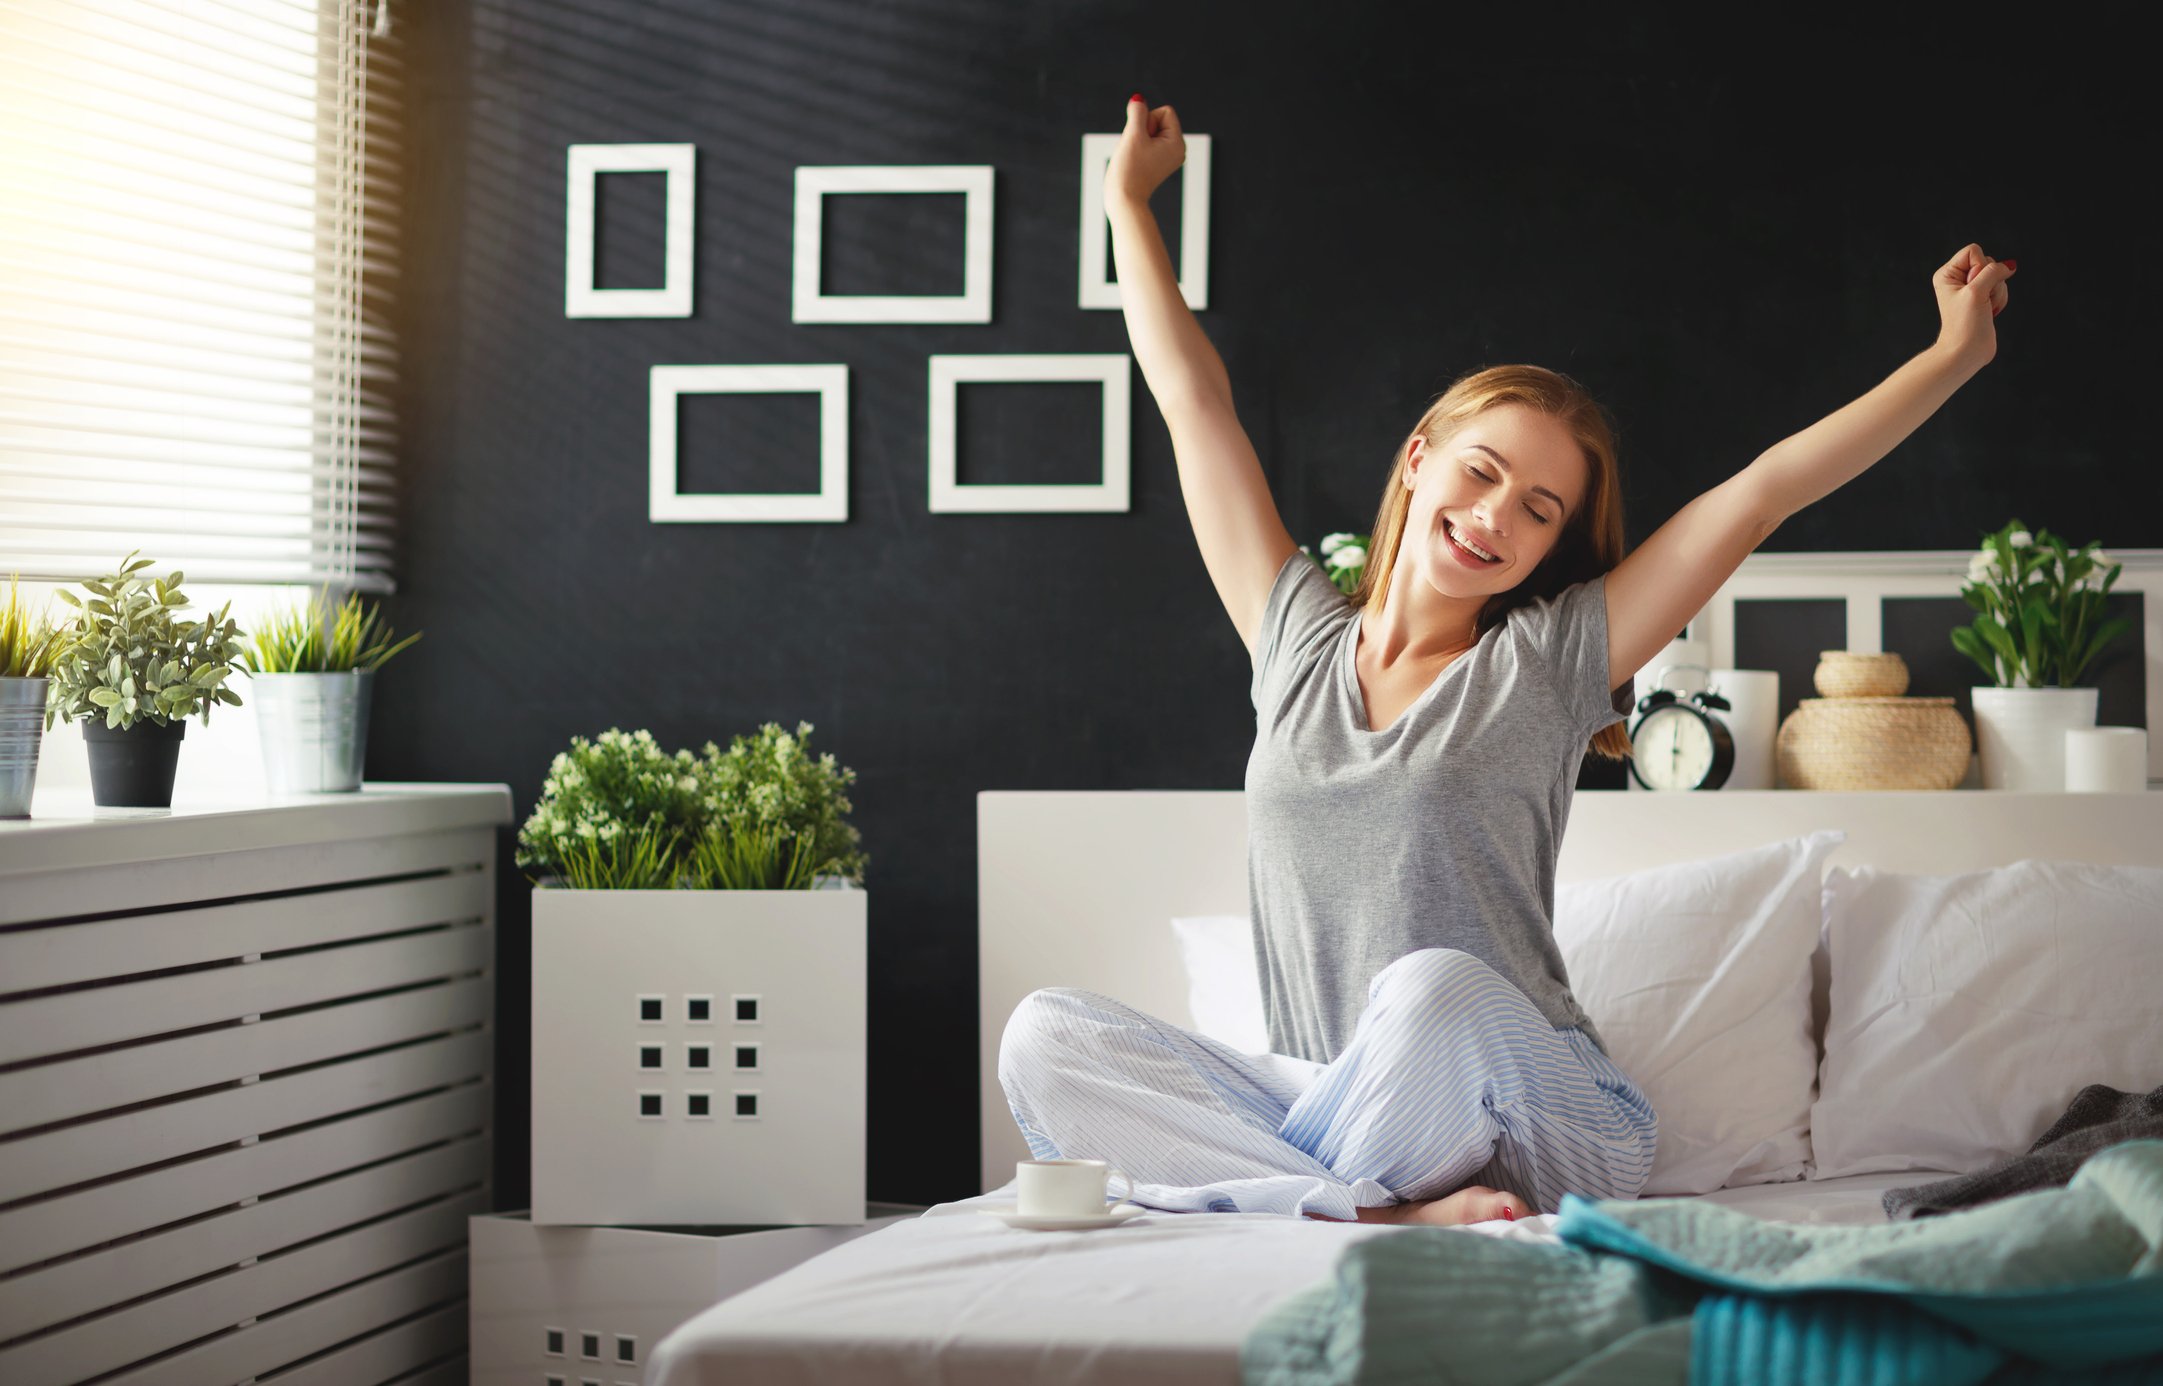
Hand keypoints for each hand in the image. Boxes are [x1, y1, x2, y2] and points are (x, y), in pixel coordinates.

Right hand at [1105, 93, 1185, 206]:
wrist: (1124, 200)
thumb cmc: (1129, 169)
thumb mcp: (1132, 134)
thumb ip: (1137, 111)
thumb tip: (1138, 99)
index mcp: (1178, 143)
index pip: (1164, 111)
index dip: (1148, 120)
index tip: (1142, 141)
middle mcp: (1177, 149)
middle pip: (1158, 120)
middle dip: (1142, 130)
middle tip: (1137, 151)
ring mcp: (1168, 157)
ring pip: (1150, 130)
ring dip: (1138, 138)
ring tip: (1135, 157)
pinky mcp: (1158, 162)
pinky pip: (1147, 141)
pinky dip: (1138, 147)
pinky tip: (1135, 161)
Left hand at [1932, 243, 2015, 367]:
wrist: (1966, 352)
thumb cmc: (1964, 325)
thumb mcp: (1976, 291)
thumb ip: (1992, 271)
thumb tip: (2009, 265)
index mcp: (1947, 273)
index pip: (1973, 251)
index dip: (1980, 266)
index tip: (1973, 287)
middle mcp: (1958, 279)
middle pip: (1988, 262)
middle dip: (1991, 281)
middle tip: (1980, 300)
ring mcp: (1972, 288)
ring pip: (1998, 276)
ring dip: (1997, 292)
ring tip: (1985, 308)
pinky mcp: (1983, 298)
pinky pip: (2001, 287)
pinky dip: (2000, 299)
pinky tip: (1990, 312)